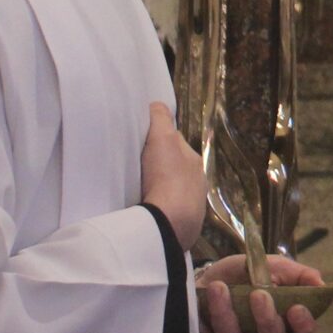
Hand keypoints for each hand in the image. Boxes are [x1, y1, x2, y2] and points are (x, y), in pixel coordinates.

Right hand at [140, 103, 205, 251]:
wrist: (170, 223)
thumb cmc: (167, 177)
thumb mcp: (162, 139)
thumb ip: (160, 119)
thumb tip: (157, 105)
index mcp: (194, 162)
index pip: (175, 145)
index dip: (158, 142)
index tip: (141, 144)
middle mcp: (197, 183)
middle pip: (173, 168)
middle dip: (158, 167)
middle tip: (135, 168)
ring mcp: (191, 207)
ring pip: (171, 191)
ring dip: (158, 189)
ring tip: (137, 190)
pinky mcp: (182, 227)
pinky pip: (167, 212)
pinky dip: (158, 208)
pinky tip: (145, 209)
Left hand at [194, 254, 324, 332]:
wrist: (203, 277)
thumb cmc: (243, 275)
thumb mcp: (271, 266)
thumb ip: (298, 274)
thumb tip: (321, 284)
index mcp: (285, 324)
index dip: (304, 327)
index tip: (296, 308)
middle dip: (267, 321)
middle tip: (259, 294)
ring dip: (230, 315)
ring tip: (221, 288)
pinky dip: (211, 316)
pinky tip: (210, 296)